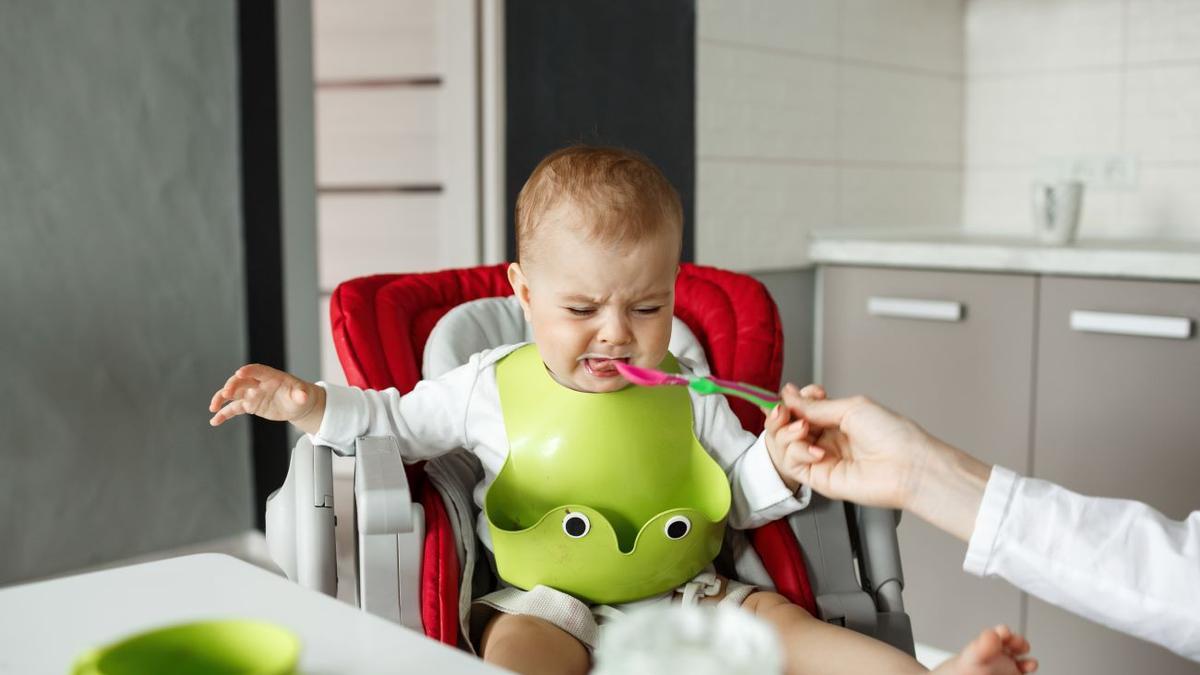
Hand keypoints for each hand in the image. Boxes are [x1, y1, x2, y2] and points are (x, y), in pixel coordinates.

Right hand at [208, 364, 324, 433]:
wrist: (296, 404)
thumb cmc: (299, 395)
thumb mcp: (302, 395)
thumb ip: (300, 394)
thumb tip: (302, 396)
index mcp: (270, 376)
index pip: (257, 370)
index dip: (248, 371)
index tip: (239, 373)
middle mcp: (258, 383)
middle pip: (241, 381)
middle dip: (232, 385)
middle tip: (226, 393)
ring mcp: (252, 394)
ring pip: (233, 394)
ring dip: (221, 398)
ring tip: (213, 408)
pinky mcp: (249, 405)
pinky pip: (234, 408)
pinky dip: (224, 414)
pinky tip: (215, 421)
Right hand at [777, 387, 942, 510]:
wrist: (908, 466)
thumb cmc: (893, 436)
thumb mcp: (850, 408)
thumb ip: (815, 406)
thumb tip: (788, 395)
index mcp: (836, 420)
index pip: (800, 409)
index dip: (793, 401)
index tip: (793, 393)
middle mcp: (827, 439)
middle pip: (787, 427)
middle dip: (781, 416)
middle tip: (784, 411)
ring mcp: (821, 460)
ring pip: (784, 445)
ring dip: (786, 433)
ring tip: (802, 428)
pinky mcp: (818, 479)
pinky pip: (792, 464)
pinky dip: (797, 452)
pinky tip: (815, 449)